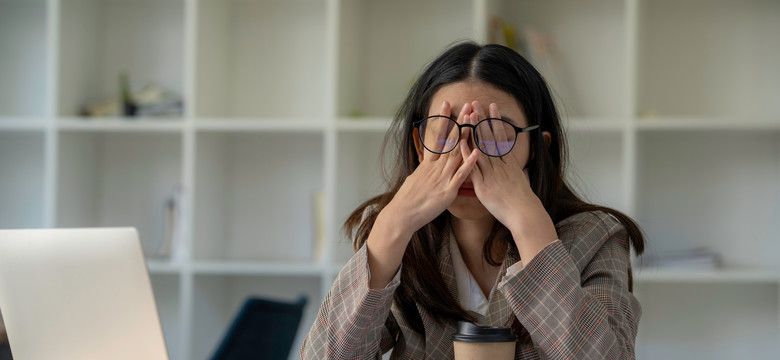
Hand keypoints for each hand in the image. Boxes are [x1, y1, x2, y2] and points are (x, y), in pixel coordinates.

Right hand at [382, 100, 479, 237]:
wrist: (402, 215)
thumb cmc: (408, 200)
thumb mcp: (415, 178)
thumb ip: (425, 169)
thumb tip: (427, 163)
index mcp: (428, 164)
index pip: (436, 136)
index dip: (442, 119)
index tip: (446, 104)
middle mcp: (435, 167)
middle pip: (449, 140)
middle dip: (459, 122)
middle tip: (466, 105)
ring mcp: (442, 178)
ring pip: (456, 153)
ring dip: (466, 136)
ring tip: (474, 120)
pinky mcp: (447, 191)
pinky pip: (460, 175)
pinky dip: (469, 163)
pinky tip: (477, 152)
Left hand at [461, 101, 556, 258]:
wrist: (524, 214)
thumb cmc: (523, 201)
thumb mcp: (522, 180)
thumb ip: (515, 170)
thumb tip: (516, 165)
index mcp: (509, 163)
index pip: (500, 137)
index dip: (495, 121)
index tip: (491, 107)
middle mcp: (500, 165)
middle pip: (490, 138)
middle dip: (482, 119)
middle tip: (476, 103)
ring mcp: (491, 174)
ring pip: (481, 148)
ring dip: (474, 131)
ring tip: (468, 115)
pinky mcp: (483, 185)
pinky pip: (473, 167)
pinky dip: (467, 154)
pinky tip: (460, 142)